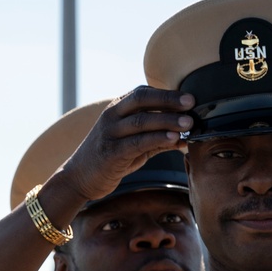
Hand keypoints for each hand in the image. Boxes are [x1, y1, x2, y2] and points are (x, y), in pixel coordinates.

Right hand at [46, 86, 194, 212]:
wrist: (79, 178)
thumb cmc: (110, 159)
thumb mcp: (134, 145)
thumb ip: (156, 138)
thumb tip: (186, 137)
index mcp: (117, 109)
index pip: (143, 93)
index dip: (166, 94)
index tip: (189, 97)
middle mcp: (111, 116)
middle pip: (142, 100)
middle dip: (169, 100)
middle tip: (192, 104)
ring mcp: (109, 133)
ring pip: (141, 120)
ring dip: (167, 120)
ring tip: (189, 123)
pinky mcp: (110, 153)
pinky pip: (137, 142)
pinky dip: (157, 139)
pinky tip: (174, 139)